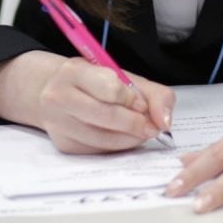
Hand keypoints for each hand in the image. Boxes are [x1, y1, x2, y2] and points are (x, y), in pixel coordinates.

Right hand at [30, 55, 175, 153]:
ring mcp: (58, 122)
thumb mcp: (124, 77)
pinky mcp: (64, 144)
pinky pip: (99, 151)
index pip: (111, 89)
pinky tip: (121, 137)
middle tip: (151, 127)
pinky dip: (117, 147)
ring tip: (139, 132)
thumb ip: (154, 94)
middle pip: (108, 116)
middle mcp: (59, 96)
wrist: (57, 93)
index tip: (142, 104)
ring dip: (130, 139)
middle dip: (137, 124)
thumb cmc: (95, 83)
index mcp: (74, 71)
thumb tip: (165, 122)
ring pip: (104, 139)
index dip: (133, 100)